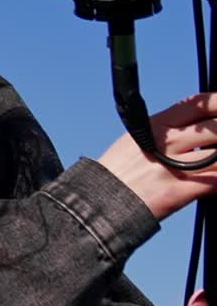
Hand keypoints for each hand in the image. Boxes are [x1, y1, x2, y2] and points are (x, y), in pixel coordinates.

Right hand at [96, 93, 216, 220]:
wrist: (101, 200)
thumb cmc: (120, 172)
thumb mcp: (137, 140)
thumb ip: (167, 132)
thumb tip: (197, 130)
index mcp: (155, 125)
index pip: (196, 105)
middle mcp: (166, 141)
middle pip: (215, 128)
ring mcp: (175, 165)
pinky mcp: (182, 189)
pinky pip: (216, 180)